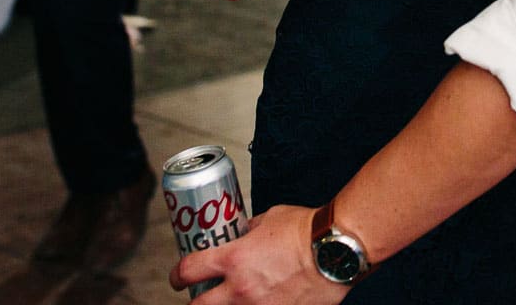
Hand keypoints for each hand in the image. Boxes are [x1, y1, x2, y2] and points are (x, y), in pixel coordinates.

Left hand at [171, 204, 346, 303]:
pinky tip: (265, 300)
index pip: (189, 270)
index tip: (180, 276)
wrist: (337, 249)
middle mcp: (240, 289)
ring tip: (233, 299)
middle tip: (200, 296)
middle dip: (196, 301)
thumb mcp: (269, 219)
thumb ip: (250, 231)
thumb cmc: (307, 229)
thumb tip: (241, 234)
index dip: (178, 275)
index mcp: (234, 259)